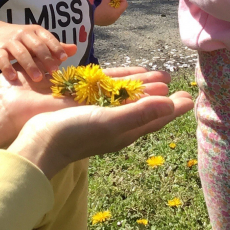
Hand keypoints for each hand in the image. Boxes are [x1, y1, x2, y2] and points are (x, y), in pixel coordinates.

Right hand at [0, 23, 73, 81]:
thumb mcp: (38, 40)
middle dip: (46, 58)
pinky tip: (13, 77)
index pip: (48, 38)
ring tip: (37, 79)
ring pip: (20, 53)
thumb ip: (55, 46)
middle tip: (54, 71)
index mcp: (36, 30)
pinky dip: (7, 68)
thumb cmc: (22, 40)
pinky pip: (2, 59)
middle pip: (36, 45)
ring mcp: (9, 41)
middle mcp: (23, 33)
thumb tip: (74, 49)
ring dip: (30, 65)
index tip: (64, 59)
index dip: (56, 48)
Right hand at [7, 90, 194, 177]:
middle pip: (146, 112)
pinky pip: (111, 103)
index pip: (156, 118)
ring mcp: (101, 122)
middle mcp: (117, 128)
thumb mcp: (111, 121)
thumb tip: (171, 104)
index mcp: (127, 131)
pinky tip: (118, 91)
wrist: (40, 144)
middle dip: (163, 102)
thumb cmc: (75, 133)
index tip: (190, 97)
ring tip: (157, 85)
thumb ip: (140, 112)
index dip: (173, 108)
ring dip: (144, 95)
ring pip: (129, 106)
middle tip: (179, 90)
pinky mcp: (86, 116)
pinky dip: (121, 94)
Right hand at [94, 0, 127, 25]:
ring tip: (103, 1)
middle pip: (118, 7)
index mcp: (117, 13)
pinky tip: (100, 7)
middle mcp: (115, 18)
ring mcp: (109, 21)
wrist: (87, 21)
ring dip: (110, 5)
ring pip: (113, 11)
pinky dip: (106, 9)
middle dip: (114, 0)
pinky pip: (108, 14)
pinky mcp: (104, 22)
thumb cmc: (97, 10)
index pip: (124, 3)